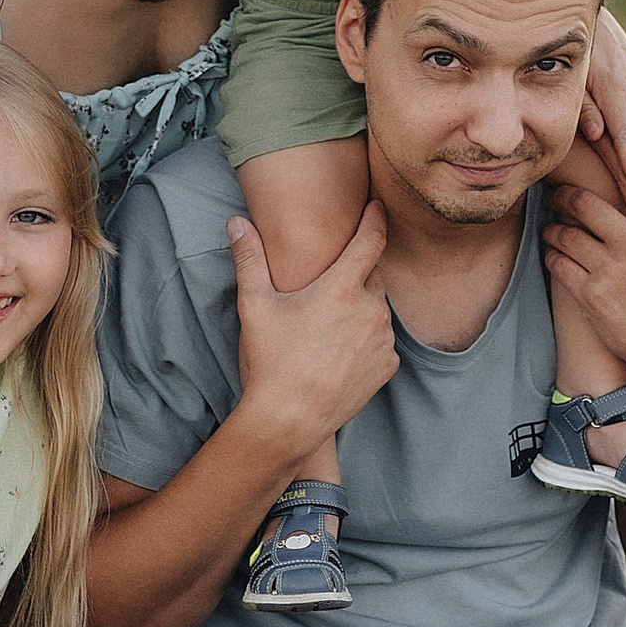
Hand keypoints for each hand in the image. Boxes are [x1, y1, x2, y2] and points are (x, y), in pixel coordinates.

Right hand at [229, 206, 397, 452]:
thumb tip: (237, 223)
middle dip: (357, 275)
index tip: (376, 206)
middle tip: (330, 286)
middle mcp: (371, 311)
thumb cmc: (270, 361)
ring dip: (361, 309)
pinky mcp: (387, 367)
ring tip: (330, 326)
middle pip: (373, 277)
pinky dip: (367, 339)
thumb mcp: (254, 306)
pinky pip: (382, 342)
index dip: (375, 219)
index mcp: (342, 289)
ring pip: (377, 311)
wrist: (289, 420)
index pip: (371, 240)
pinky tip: (340, 351)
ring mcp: (383, 341)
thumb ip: (249, 259)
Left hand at [541, 169, 625, 390]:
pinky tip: (554, 254)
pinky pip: (558, 263)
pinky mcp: (593, 296)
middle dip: (562, 195)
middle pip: (583, 202)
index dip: (604, 151)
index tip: (585, 136)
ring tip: (552, 228)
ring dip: (552, 228)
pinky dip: (552, 255)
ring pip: (565, 233)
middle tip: (553, 192)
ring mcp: (613, 269)